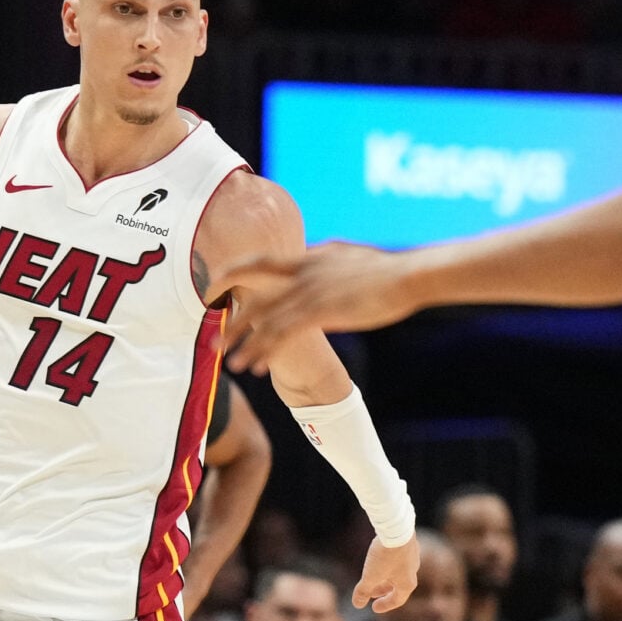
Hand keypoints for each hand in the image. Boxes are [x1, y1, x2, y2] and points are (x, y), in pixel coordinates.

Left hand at [225, 242, 418, 372]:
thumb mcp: (350, 256)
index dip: (234, 274)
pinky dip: (266, 351)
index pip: (262, 264)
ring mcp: (311, 290)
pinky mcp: (322, 310)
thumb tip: (319, 253)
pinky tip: (256, 367)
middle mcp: (303, 272)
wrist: (408, 275)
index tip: (217, 286)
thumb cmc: (387, 269)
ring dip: (244, 343)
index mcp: (309, 257)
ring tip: (229, 363)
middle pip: (254, 293)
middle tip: (213, 336)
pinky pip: (284, 334)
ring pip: (265, 319)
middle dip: (232, 318)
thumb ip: (328, 258)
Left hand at [354, 535, 419, 611]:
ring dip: (385, 577)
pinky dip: (388, 565)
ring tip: (372, 577)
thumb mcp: (370, 576)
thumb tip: (357, 605)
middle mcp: (413, 572)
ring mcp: (412, 557)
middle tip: (370, 593)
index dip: (384, 605)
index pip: (397, 600)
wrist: (396, 528)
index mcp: (407, 584)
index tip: (373, 608)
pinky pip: (398, 560)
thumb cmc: (385, 556)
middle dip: (382, 591)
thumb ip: (363, 591)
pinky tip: (379, 559)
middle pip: (397, 586)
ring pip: (398, 572)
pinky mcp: (409, 544)